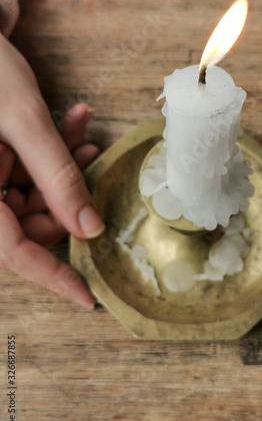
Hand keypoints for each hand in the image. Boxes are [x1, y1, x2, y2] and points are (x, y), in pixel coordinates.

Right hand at [0, 33, 104, 305]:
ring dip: (64, 168)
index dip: (53, 277)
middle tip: (89, 161)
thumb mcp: (24, 122)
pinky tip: (73, 125)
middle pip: (29, 222)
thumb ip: (57, 177)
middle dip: (66, 197)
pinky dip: (52, 154)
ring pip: (33, 195)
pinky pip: (26, 172)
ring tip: (82, 133)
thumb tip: (89, 229)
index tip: (87, 297)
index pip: (14, 252)